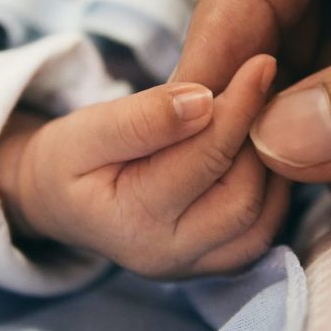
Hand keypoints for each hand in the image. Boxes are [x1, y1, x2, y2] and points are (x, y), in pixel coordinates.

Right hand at [0, 55, 287, 278]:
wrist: (58, 201)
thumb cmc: (69, 160)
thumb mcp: (87, 130)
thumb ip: (142, 118)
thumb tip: (204, 100)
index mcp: (133, 221)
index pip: (205, 158)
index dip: (239, 106)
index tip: (261, 63)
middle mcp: (168, 256)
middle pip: (243, 196)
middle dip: (258, 139)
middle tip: (262, 89)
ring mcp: (194, 267)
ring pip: (262, 219)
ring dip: (271, 165)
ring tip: (260, 117)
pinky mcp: (213, 264)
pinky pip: (263, 233)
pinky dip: (272, 190)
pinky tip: (259, 151)